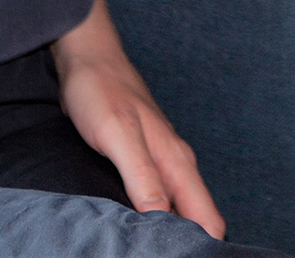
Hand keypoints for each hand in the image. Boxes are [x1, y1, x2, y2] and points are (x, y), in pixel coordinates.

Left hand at [56, 0, 223, 237]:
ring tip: (144, 251)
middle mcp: (175, 166)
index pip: (208, 220)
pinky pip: (155, 199)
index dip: (201, 247)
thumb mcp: (118, 135)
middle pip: (196, 219)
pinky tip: (132, 227)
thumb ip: (142, 176)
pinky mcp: (140, 161)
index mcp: (177, 163)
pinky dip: (149, 218)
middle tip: (153, 257)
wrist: (86, 57)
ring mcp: (159, 162)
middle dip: (185, 245)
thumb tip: (162, 221)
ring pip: (176, 210)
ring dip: (165, 233)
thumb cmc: (100, 91)